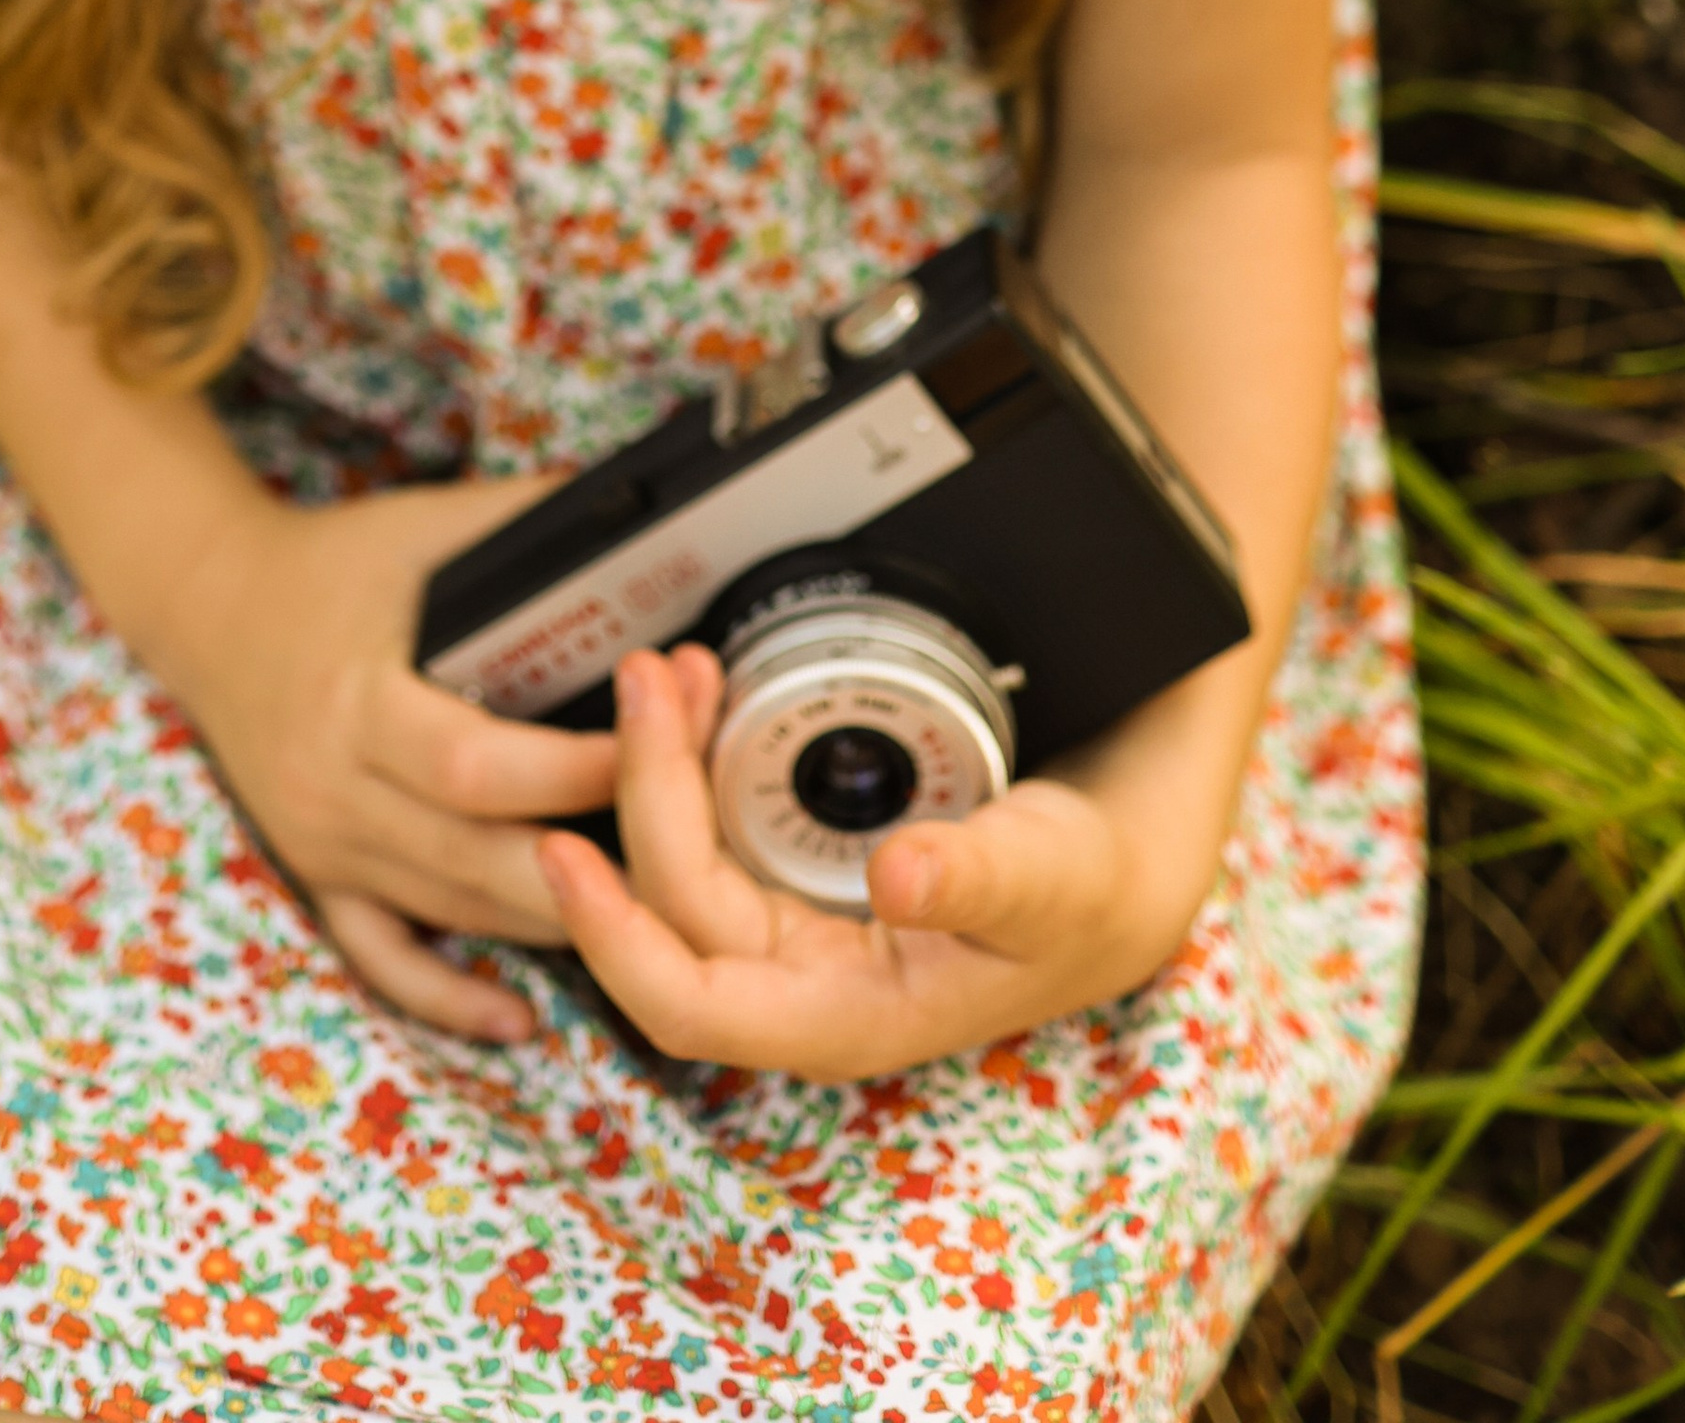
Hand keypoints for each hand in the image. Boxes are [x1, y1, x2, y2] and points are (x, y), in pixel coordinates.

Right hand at [115, 479, 618, 1046]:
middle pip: (474, 862)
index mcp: (358, 702)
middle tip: (684, 856)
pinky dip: (452, 995)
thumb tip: (653, 512)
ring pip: (453, 911)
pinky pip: (388, 960)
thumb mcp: (426, 528)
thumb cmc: (338, 563)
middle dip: (589, 866)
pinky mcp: (320, 878)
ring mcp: (323, 846)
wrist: (212, 604)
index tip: (656, 750)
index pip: (473, 766)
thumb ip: (528, 525)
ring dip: (552, 916)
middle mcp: (334, 789)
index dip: (570, 774)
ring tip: (650, 907)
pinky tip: (518, 1015)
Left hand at [537, 647, 1217, 1083]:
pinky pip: (715, 826)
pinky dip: (699, 756)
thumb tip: (898, 874)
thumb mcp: (1050, 876)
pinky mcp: (799, 875)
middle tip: (653, 673)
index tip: (562, 848)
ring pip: (683, 858)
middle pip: (673, 900)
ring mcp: (794, 929)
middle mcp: (801, 982)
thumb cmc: (1089, 889)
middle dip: (644, 787)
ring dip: (661, 765)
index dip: (613, 939)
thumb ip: (981, 876)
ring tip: (672, 667)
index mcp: (844, 1017)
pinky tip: (706, 691)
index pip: (691, 1007)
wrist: (1122, 860)